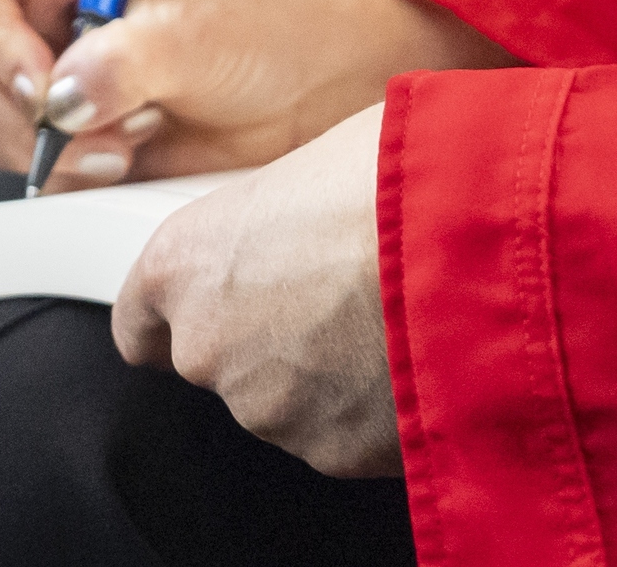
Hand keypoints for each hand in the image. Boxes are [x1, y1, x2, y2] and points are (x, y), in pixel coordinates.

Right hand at [0, 0, 509, 189]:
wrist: (313, 99)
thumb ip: (124, 60)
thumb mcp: (196, 34)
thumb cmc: (262, 37)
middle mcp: (36, 32)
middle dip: (20, 115)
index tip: (42, 78)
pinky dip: (72, 184)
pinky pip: (31, 181)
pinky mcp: (71, 156)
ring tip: (130, 144)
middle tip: (100, 127)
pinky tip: (131, 165)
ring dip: (51, 155)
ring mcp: (49, 98)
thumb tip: (59, 97)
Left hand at [113, 102, 401, 477]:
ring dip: (323, 374)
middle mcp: (207, 346)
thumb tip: (303, 214)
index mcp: (183, 264)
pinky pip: (344, 433)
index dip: (182, 311)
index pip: (141, 319)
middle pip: (220, 360)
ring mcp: (269, 409)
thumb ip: (278, 215)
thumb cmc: (395, 180)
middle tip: (337, 294)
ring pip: (286, 401)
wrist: (475, 249)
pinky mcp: (334, 453)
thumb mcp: (312, 163)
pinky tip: (411, 358)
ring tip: (386, 320)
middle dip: (271, 337)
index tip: (208, 308)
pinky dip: (372, 410)